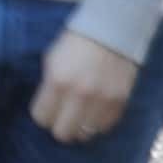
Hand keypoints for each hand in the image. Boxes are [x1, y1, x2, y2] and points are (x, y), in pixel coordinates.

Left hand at [26, 30, 138, 145]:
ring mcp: (102, 99)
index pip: (41, 118)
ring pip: (85, 134)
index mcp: (57, 81)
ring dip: (80, 127)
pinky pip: (105, 127)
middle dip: (59, 126)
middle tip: (62, 117)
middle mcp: (80, 94)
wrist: (114, 29)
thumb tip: (47, 111)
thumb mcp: (52, 60)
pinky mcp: (121, 101)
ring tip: (80, 115)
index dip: (42, 115)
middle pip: (62, 133)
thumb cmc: (76, 43)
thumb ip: (48, 87)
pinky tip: (95, 112)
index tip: (47, 109)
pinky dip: (98, 123)